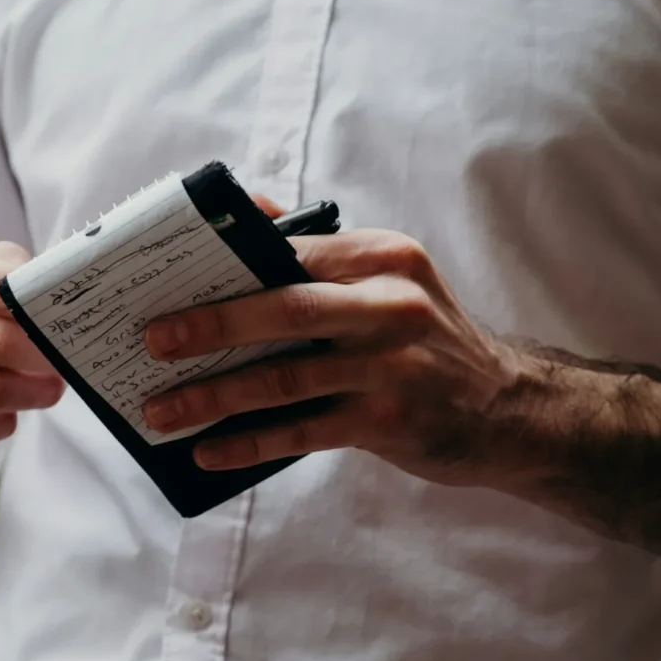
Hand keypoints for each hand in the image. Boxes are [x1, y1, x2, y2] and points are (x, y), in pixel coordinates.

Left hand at [141, 227, 527, 486]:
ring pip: (284, 379)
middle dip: (209, 326)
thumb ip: (320, 252)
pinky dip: (249, 442)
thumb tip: (250, 210)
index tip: (166, 281)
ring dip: (214, 396)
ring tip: (162, 410)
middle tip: (151, 342)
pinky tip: (209, 450)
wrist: (509, 408)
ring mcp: (393, 366)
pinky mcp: (389, 422)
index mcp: (381, 258)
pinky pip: (302, 432)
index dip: (223, 266)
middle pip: (283, 310)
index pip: (289, 250)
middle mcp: (391, 305)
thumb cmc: (427, 339)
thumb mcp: (389, 280)